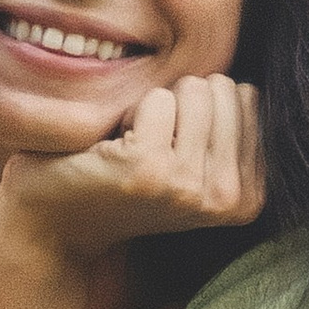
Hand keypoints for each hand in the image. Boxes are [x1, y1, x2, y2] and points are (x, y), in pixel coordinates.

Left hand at [0, 74, 265, 267]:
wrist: (56, 223)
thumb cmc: (125, 179)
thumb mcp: (195, 160)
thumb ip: (232, 127)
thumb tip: (252, 85)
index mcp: (248, 196)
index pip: (249, 99)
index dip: (202, 109)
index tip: (176, 148)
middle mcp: (227, 198)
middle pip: (224, 89)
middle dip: (181, 104)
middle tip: (151, 148)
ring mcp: (190, 187)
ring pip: (194, 89)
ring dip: (155, 107)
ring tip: (134, 149)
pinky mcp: (151, 171)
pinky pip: (156, 99)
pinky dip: (129, 112)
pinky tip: (113, 152)